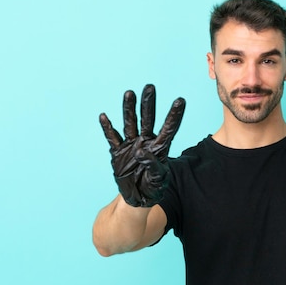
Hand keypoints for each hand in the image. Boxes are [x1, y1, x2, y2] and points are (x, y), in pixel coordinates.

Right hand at [99, 84, 184, 206]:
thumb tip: (141, 152)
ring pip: (130, 123)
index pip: (169, 128)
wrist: (137, 198)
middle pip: (147, 119)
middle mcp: (146, 141)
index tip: (181, 100)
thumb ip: (153, 165)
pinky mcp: (118, 152)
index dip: (174, 115)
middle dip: (149, 103)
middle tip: (150, 87)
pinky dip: (108, 128)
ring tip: (129, 93)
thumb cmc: (153, 188)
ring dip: (129, 109)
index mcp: (160, 147)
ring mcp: (131, 145)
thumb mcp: (158, 179)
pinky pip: (112, 138)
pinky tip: (104, 116)